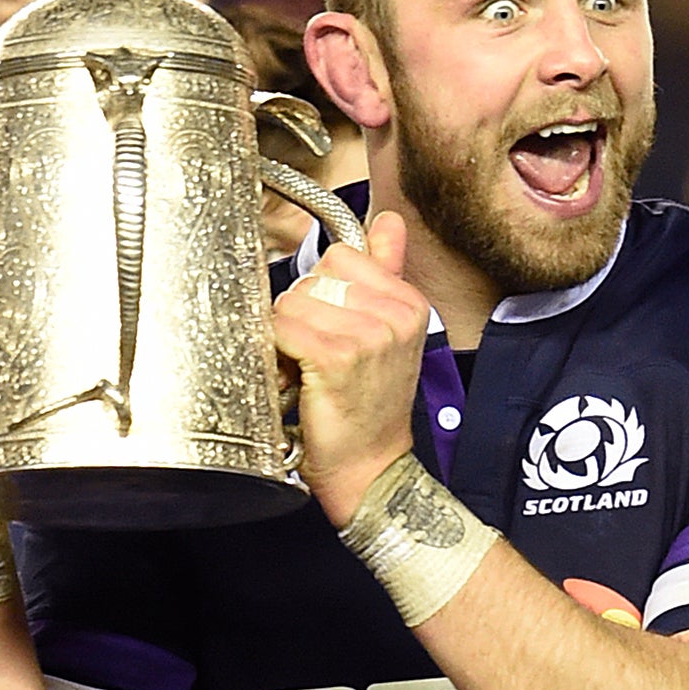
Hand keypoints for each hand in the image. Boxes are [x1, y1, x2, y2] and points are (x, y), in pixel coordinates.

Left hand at [273, 211, 429, 524]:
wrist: (371, 468)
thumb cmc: (370, 406)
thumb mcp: (389, 333)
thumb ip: (385, 271)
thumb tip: (388, 221)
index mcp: (408, 302)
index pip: (340, 256)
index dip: (323, 292)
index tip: (335, 327)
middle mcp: (394, 315)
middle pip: (314, 277)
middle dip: (303, 313)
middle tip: (320, 354)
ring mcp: (369, 335)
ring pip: (292, 302)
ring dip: (288, 337)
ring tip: (311, 368)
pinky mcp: (338, 357)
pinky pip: (283, 329)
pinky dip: (280, 354)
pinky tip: (300, 378)